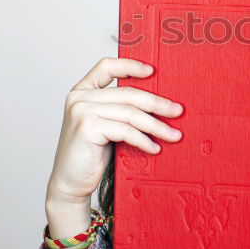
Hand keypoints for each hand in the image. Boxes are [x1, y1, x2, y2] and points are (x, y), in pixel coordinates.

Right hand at [46, 57, 184, 205]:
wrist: (71, 183)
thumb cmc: (92, 154)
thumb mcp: (106, 125)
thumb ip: (120, 109)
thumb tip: (160, 103)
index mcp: (82, 91)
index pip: (106, 66)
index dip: (130, 65)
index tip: (153, 71)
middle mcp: (79, 98)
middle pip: (128, 93)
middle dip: (157, 103)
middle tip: (178, 111)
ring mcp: (81, 111)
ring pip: (130, 113)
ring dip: (156, 126)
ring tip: (173, 135)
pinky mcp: (87, 128)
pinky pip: (126, 130)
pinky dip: (144, 140)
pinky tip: (154, 148)